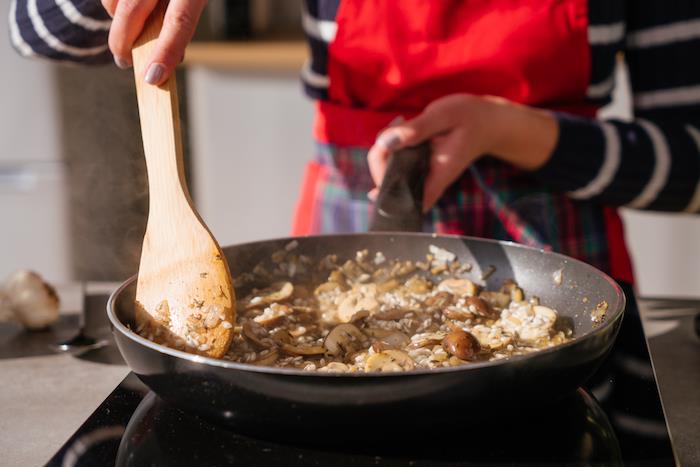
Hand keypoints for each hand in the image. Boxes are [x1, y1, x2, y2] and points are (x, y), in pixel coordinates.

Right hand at [103, 0, 206, 83]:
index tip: (152, 77)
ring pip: (114, 0)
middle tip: (124, 62)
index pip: (179, 20)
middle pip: (133, 10)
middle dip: (124, 42)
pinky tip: (124, 9)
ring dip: (117, 18)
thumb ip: (183, 15)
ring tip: (128, 28)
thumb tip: (170, 55)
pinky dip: (113, 3)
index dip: (166, 51)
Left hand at [367, 94, 557, 211]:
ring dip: (384, 148)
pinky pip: (395, 160)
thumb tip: (386, 142)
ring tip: (401, 123)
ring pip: (389, 169)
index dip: (386, 195)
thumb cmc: (470, 118)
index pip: (406, 200)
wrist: (487, 120)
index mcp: (436, 175)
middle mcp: (426, 179)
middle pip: (390, 182)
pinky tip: (400, 127)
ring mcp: (421, 172)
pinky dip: (390, 144)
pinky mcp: (417, 163)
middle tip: (394, 129)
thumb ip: (416, 129)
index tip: (377, 174)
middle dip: (380, 158)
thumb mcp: (444, 116)